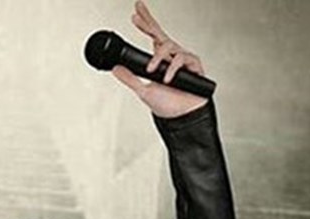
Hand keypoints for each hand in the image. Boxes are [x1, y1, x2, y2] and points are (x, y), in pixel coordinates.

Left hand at [112, 1, 208, 117]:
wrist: (180, 117)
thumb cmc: (166, 105)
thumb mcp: (143, 90)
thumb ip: (130, 79)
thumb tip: (115, 69)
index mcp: (159, 60)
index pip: (152, 37)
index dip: (144, 24)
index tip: (134, 15)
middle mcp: (170, 56)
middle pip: (159, 32)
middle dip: (149, 19)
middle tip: (138, 8)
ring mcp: (182, 59)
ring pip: (167, 45)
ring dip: (157, 57)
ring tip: (151, 70)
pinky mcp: (193, 64)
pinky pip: (180, 58)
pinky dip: (172, 69)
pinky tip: (167, 80)